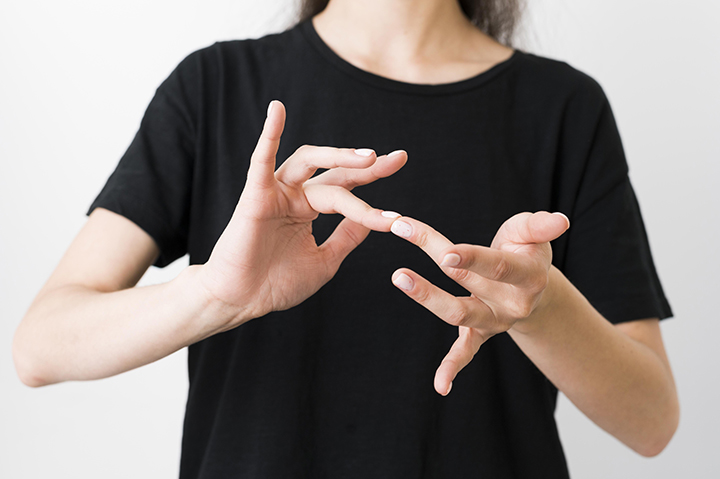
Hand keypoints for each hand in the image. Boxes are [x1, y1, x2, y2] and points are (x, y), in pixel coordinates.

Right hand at [199, 100, 406, 328]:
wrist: (242, 301)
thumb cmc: (277, 284)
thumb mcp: (325, 261)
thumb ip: (346, 237)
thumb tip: (372, 218)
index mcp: (309, 209)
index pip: (346, 185)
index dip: (372, 175)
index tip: (400, 161)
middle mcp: (294, 195)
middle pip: (334, 171)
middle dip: (365, 165)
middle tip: (395, 160)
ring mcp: (275, 193)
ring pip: (307, 162)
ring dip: (337, 156)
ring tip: (368, 157)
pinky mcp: (255, 196)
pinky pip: (261, 161)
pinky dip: (268, 135)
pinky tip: (277, 110)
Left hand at [388, 211, 569, 394]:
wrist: (532, 285)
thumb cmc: (526, 251)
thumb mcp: (532, 234)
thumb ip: (540, 227)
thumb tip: (560, 220)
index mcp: (528, 276)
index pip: (498, 267)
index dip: (472, 260)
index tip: (445, 254)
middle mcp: (512, 303)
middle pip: (469, 281)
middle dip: (437, 259)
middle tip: (408, 243)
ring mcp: (495, 321)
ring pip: (459, 313)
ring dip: (427, 297)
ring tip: (399, 276)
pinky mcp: (480, 333)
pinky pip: (466, 352)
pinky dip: (452, 369)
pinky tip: (440, 386)